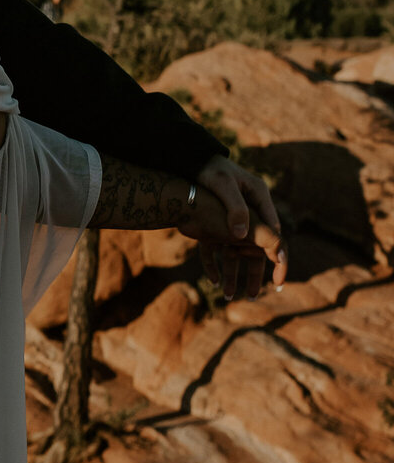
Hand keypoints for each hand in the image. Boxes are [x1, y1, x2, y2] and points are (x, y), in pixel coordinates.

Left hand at [182, 156, 285, 299]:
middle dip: (254, 274)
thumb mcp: (224, 187)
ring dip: (231, 274)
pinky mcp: (210, 225)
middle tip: (253, 295)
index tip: (279, 281)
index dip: (278, 258)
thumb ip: (237, 209)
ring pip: (234, 253)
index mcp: (258, 200)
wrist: (182, 167)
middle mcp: (246, 212)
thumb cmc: (206, 171)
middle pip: (255, 249)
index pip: (275, 234)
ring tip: (228, 296)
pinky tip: (210, 281)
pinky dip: (212, 264)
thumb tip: (242, 235)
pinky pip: (214, 250)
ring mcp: (228, 220)